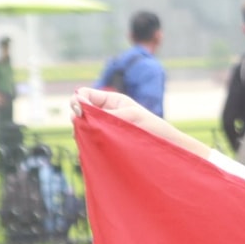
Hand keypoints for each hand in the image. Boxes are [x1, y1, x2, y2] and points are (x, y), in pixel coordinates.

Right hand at [73, 87, 206, 152]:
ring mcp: (106, 129)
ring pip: (83, 126)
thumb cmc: (152, 128)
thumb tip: (77, 104)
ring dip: (82, 131)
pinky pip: (91, 141)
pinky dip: (88, 144)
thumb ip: (103, 112)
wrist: (167, 149)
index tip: (79, 111)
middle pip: (80, 110)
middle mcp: (106, 113)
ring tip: (91, 139)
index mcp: (111, 101)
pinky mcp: (107, 144)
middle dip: (78, 116)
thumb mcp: (128, 115)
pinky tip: (93, 149)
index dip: (78, 100)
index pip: (84, 94)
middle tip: (83, 127)